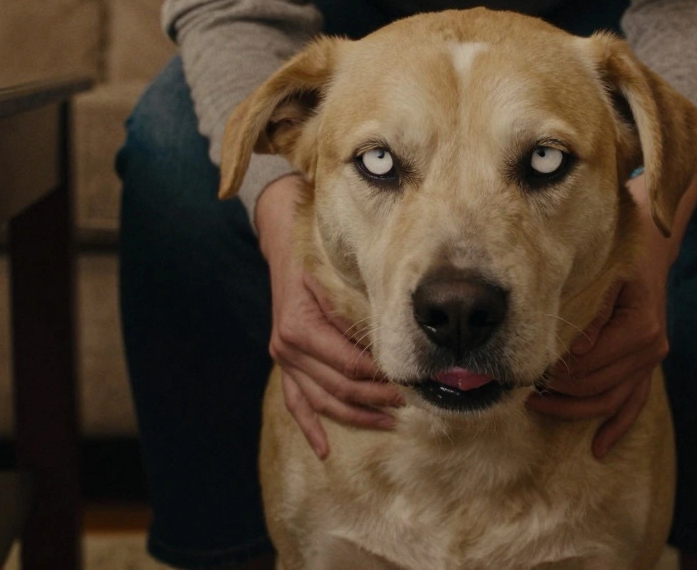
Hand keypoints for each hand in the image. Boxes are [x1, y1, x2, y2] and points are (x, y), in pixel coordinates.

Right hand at [255, 174, 403, 459]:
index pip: (350, 365)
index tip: (412, 381)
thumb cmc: (316, 258)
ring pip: (321, 401)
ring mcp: (284, 360)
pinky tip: (325, 450)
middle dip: (378, 398)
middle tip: (413, 402)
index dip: (382, 378)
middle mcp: (288, 348)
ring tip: (390, 423)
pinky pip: (296, 403)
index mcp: (301, 328)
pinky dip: (310, 427)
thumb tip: (398, 336)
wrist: (283, 246)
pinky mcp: (284, 365)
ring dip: (356, 415)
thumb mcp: (336, 277)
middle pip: (339, 387)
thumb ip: (360, 307)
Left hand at [526, 172, 696, 458]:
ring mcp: (650, 361)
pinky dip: (616, 427)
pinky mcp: (648, 367)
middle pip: (594, 385)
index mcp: (639, 327)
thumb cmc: (621, 254)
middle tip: (519, 386)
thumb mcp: (603, 274)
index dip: (554, 372)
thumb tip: (571, 353)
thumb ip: (588, 312)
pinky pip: (633, 404)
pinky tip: (598, 448)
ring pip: (608, 400)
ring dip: (572, 409)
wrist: (652, 247)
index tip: (522, 371)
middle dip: (555, 390)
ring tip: (537, 405)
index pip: (587, 364)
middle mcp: (650, 348)